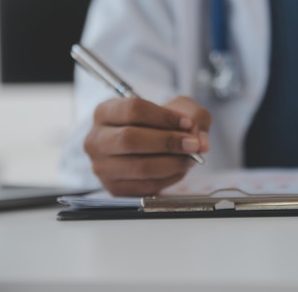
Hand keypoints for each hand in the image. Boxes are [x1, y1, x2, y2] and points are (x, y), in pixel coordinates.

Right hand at [84, 96, 210, 195]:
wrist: (148, 143)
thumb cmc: (160, 123)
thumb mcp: (178, 109)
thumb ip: (195, 118)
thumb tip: (201, 142)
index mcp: (105, 112)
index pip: (133, 109)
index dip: (164, 117)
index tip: (187, 123)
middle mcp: (96, 139)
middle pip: (130, 139)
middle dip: (168, 142)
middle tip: (192, 144)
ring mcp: (101, 166)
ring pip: (139, 166)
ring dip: (172, 163)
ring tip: (190, 158)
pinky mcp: (114, 188)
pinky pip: (145, 186)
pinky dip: (169, 179)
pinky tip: (179, 169)